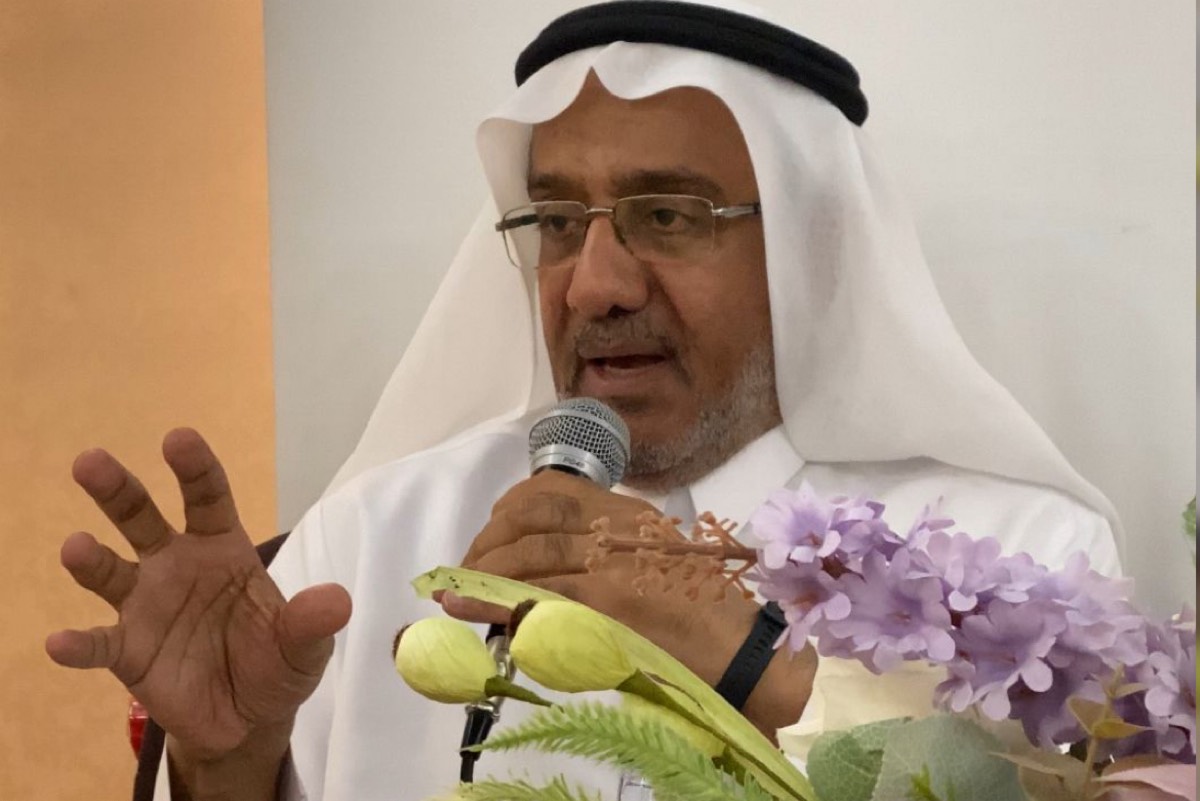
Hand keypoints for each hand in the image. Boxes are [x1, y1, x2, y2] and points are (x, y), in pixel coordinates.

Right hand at [45, 429, 351, 767]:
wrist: (249, 718)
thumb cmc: (276, 661)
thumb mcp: (305, 645)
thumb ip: (312, 622)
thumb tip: (338, 600)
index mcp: (222, 548)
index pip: (208, 498)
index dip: (195, 468)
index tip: (178, 438)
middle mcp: (176, 565)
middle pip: (142, 518)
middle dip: (117, 489)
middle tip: (90, 461)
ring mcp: (146, 606)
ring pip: (110, 572)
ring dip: (90, 560)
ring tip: (76, 548)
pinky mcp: (128, 652)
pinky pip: (99, 644)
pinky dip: (79, 644)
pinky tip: (61, 642)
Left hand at [444, 470, 761, 686]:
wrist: (748, 651)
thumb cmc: (705, 615)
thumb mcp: (655, 565)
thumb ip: (605, 557)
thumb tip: (541, 576)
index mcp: (628, 513)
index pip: (549, 492)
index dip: (502, 515)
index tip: (484, 542)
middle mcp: (619, 527)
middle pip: (531, 519)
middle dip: (486, 546)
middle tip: (463, 575)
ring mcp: (614, 562)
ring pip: (530, 555)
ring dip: (482, 574)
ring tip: (455, 594)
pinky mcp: (612, 601)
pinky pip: (540, 596)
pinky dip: (494, 601)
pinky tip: (465, 608)